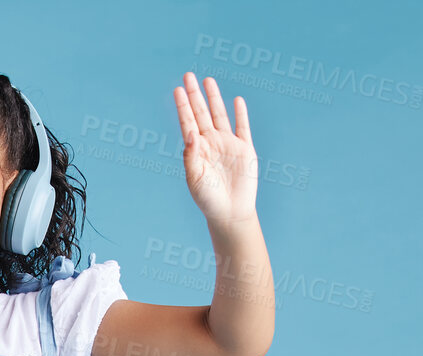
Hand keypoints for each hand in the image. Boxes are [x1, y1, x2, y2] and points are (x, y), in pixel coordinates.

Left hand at [172, 74, 257, 227]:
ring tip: (208, 81)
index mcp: (196, 151)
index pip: (188, 123)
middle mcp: (211, 144)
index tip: (178, 90)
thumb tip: (190, 132)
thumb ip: (191, 155)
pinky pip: (242, 128)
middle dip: (195, 96)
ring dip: (214, 98)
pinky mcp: (245, 150)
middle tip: (188, 76)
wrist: (230, 213)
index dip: (183, 106)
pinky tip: (236, 101)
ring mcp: (228, 145)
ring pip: (220, 116)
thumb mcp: (195, 178)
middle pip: (202, 114)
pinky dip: (240, 114)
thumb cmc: (208, 199)